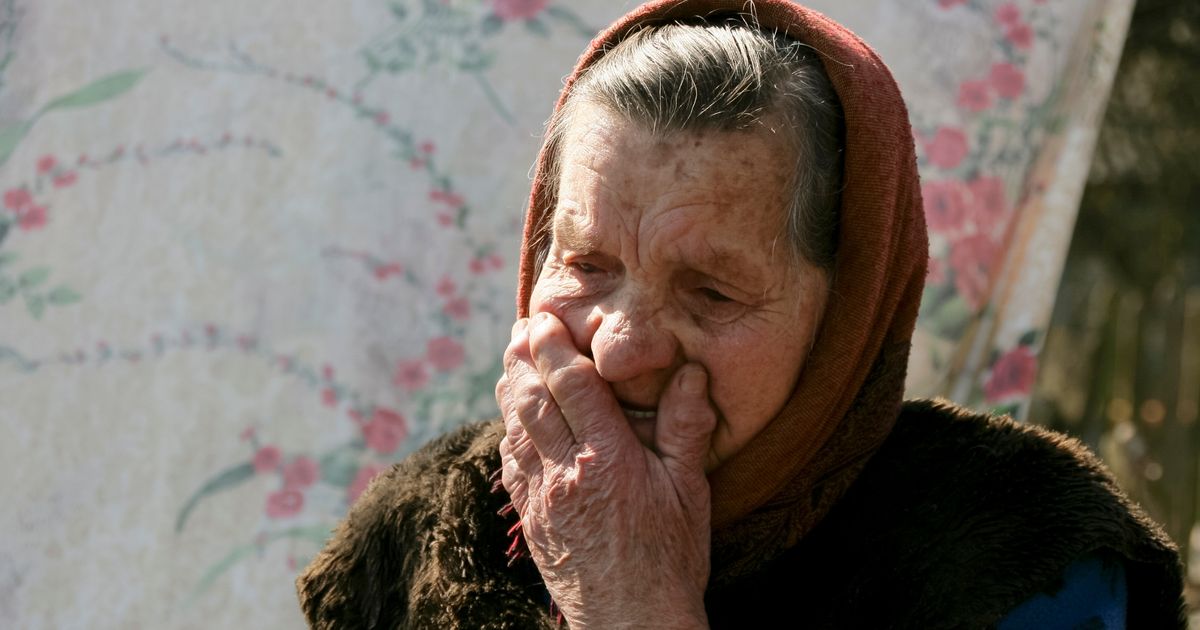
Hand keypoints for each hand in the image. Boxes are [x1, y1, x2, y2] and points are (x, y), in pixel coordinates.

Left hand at [496, 312, 716, 628]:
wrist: (631, 622)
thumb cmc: (670, 559)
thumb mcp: (690, 492)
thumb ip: (687, 429)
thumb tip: (691, 372)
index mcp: (608, 460)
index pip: (573, 387)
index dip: (555, 348)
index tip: (544, 320)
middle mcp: (566, 473)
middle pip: (532, 400)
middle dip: (523, 358)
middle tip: (521, 328)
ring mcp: (541, 498)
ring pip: (514, 428)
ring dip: (510, 388)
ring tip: (512, 360)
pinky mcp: (530, 519)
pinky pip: (510, 463)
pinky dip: (507, 431)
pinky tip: (512, 418)